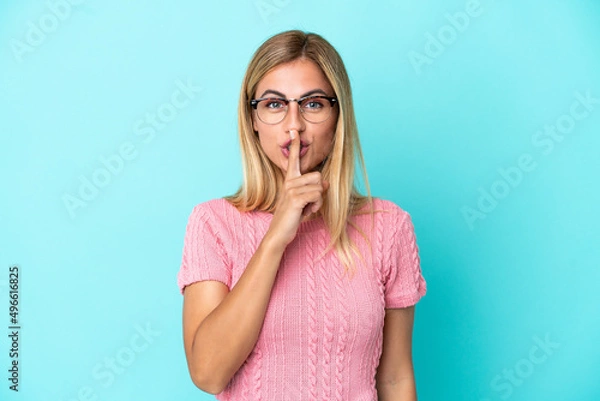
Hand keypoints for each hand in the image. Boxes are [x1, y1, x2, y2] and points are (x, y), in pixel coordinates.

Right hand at [266, 130, 329, 248]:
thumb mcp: (304, 202)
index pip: (293, 159)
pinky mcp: (295, 199)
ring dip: (318, 202)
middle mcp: (289, 182)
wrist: (279, 233)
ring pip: (319, 187)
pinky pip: (317, 196)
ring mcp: (291, 190)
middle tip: (308, 204)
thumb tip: (325, 184)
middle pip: (317, 176)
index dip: (295, 145)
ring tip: (306, 209)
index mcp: (290, 180)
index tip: (294, 131)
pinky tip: (306, 212)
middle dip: (319, 192)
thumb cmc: (291, 217)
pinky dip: (316, 206)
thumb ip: (313, 190)